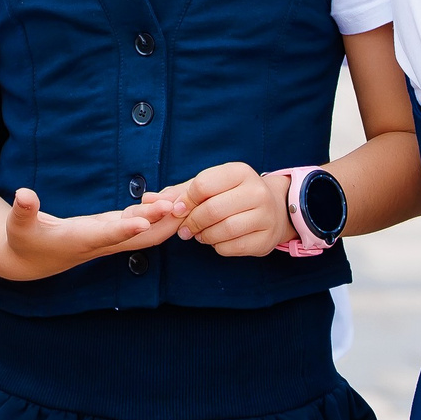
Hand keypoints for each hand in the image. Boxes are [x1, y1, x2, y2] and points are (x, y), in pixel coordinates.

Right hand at [0, 188, 185, 280]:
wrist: (32, 261)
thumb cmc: (24, 241)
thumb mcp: (18, 226)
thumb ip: (22, 211)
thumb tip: (23, 194)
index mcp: (79, 240)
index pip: (106, 235)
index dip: (125, 228)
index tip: (144, 220)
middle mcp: (100, 242)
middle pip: (138, 238)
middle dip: (160, 223)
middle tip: (182, 204)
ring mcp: (109, 237)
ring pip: (144, 232)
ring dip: (164, 218)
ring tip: (185, 197)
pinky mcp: (111, 230)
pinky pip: (141, 224)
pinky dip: (157, 214)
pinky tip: (172, 198)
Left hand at [163, 162, 293, 256]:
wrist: (273, 208)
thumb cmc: (232, 195)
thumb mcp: (209, 186)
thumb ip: (179, 192)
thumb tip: (147, 199)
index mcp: (240, 172)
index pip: (203, 185)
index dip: (185, 201)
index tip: (177, 210)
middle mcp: (256, 191)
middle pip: (212, 210)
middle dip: (191, 222)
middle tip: (184, 229)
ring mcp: (265, 216)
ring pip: (222, 230)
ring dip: (203, 236)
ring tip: (199, 234)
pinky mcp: (266, 239)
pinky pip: (232, 247)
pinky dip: (217, 246)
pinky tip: (217, 240)